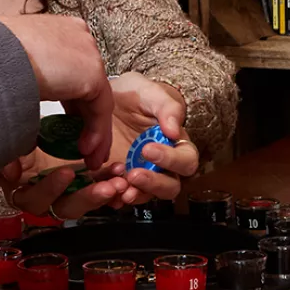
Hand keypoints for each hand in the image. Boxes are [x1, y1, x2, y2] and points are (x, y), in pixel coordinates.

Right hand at [0, 14, 112, 168]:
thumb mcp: (8, 82)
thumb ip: (21, 103)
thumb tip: (19, 143)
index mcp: (54, 33)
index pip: (71, 72)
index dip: (71, 105)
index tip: (67, 130)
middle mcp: (74, 37)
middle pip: (88, 86)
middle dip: (85, 120)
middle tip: (81, 147)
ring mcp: (86, 51)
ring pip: (97, 98)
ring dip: (93, 131)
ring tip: (88, 157)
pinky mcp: (91, 70)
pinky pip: (101, 106)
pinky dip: (96, 130)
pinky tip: (85, 150)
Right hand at [0, 152, 130, 218]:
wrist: (32, 128)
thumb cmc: (16, 139)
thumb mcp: (10, 145)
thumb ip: (8, 158)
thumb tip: (10, 173)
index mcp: (24, 192)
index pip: (35, 200)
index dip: (50, 190)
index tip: (67, 173)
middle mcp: (47, 199)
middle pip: (67, 208)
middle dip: (88, 198)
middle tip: (107, 187)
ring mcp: (68, 193)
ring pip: (87, 200)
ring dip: (105, 191)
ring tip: (119, 181)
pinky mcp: (85, 184)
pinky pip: (100, 188)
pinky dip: (111, 180)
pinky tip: (120, 173)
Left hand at [107, 72, 198, 202]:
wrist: (104, 100)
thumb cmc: (134, 95)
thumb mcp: (150, 93)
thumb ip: (167, 107)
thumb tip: (174, 130)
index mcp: (175, 145)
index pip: (186, 161)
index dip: (172, 160)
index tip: (148, 149)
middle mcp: (161, 165)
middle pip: (170, 187)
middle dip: (153, 184)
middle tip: (134, 174)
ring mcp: (139, 174)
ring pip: (145, 195)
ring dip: (134, 194)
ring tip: (118, 186)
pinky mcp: (116, 179)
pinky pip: (118, 195)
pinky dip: (112, 196)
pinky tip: (103, 189)